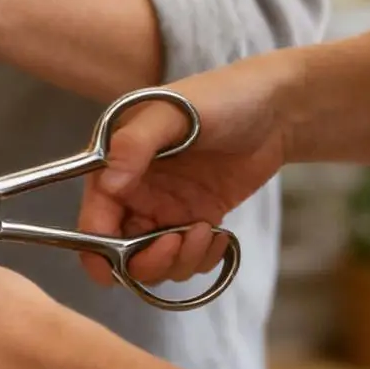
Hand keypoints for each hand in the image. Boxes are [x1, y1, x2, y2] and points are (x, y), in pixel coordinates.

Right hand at [78, 53, 295, 287]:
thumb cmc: (220, 98)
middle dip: (146, 261)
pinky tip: (220, 235)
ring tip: (207, 232)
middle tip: (176, 244)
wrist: (276, 109)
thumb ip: (134, 144)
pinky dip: (201, 259)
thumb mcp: (172, 112)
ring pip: (154, 262)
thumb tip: (108, 186)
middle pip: (119, 251)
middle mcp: (134, 190)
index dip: (96, 249)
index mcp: (115, 162)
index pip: (93, 216)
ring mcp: (165, 208)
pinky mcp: (195, 219)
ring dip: (178, 261)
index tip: (116, 270)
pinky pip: (186, 258)